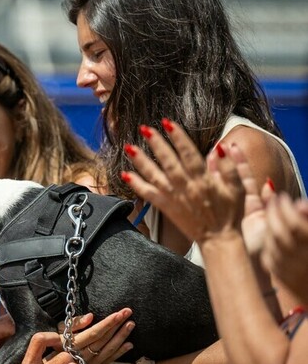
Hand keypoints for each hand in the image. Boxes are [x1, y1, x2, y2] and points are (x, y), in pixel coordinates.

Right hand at [55, 309, 133, 363]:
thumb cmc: (57, 345)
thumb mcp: (59, 331)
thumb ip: (74, 324)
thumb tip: (91, 317)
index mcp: (74, 344)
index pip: (94, 333)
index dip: (107, 323)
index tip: (118, 313)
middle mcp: (83, 355)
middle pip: (104, 339)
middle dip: (117, 325)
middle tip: (128, 312)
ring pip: (109, 350)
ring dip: (122, 337)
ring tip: (131, 324)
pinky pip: (110, 361)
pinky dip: (120, 353)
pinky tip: (129, 344)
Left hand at [122, 119, 255, 245]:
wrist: (219, 240)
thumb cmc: (230, 213)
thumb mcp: (238, 188)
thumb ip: (230, 166)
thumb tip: (223, 146)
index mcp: (204, 180)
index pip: (189, 154)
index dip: (178, 137)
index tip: (168, 123)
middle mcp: (186, 187)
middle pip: (168, 162)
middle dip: (156, 144)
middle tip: (144, 129)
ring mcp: (174, 198)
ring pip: (155, 176)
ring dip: (141, 161)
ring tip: (129, 147)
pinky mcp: (167, 208)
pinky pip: (149, 195)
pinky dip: (137, 185)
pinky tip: (126, 174)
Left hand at [262, 194, 307, 302]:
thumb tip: (300, 205)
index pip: (296, 225)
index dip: (285, 208)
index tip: (282, 197)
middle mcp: (304, 260)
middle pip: (279, 233)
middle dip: (274, 213)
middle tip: (274, 200)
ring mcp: (293, 272)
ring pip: (272, 245)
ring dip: (269, 226)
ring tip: (272, 214)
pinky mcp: (284, 279)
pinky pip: (270, 257)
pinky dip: (269, 243)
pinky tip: (272, 234)